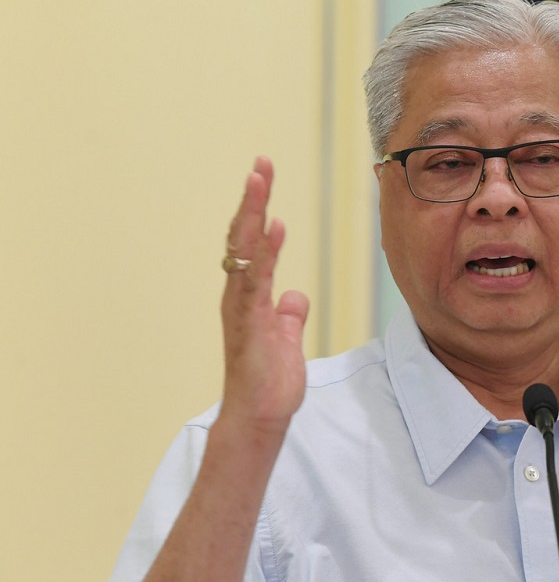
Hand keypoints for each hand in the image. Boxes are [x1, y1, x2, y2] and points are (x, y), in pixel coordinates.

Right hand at [220, 156, 309, 433]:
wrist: (260, 417)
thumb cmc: (270, 382)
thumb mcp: (287, 340)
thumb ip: (289, 315)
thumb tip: (295, 296)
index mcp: (250, 296)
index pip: (253, 244)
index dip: (258, 211)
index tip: (264, 178)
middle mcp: (240, 295)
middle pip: (244, 237)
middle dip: (253, 199)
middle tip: (261, 164)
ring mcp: (242, 306)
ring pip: (244, 250)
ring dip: (253, 213)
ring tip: (260, 178)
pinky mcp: (249, 322)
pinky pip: (255, 280)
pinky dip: (264, 252)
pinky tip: (273, 226)